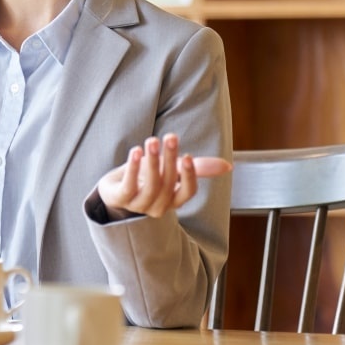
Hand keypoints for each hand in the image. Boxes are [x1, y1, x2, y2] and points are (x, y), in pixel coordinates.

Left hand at [96, 133, 231, 220]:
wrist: (116, 187)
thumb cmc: (148, 177)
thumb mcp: (173, 169)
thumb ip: (198, 167)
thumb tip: (228, 166)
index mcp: (174, 200)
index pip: (187, 192)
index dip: (189, 176)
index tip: (188, 156)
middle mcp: (159, 206)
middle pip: (168, 184)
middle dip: (169, 159)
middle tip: (170, 137)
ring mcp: (139, 205)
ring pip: (150, 186)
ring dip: (152, 162)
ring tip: (151, 141)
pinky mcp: (120, 199)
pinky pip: (128, 186)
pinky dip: (132, 168)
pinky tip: (136, 151)